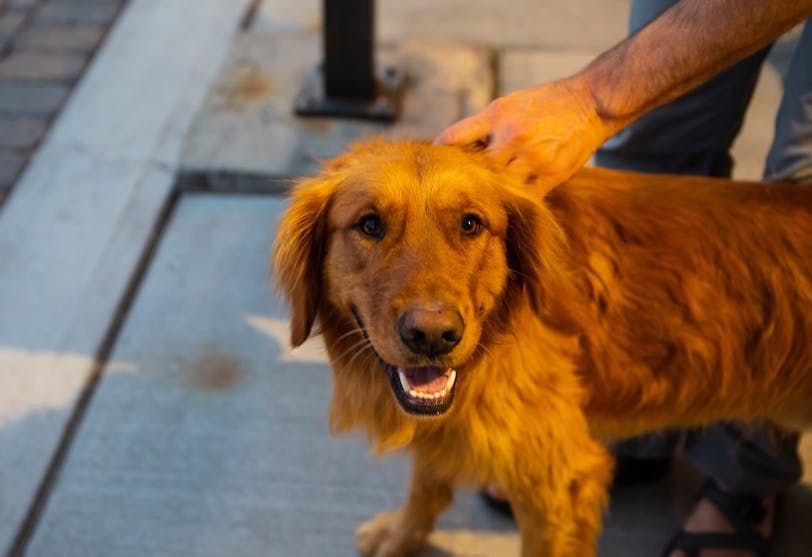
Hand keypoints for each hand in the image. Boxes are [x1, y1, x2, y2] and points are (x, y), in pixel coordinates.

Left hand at [435, 77, 610, 190]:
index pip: (455, 136)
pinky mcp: (552, 175)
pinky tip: (506, 203)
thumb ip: (482, 125)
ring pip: (499, 186)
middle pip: (475, 169)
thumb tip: (451, 147)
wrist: (591, 103)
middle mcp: (512, 136)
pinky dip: (513, 200)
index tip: (430, 166)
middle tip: (450, 193)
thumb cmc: (545, 103)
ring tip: (478, 201)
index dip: (439, 154)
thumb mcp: (508, 102)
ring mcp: (533, 158)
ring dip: (488, 194)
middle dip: (463, 179)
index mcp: (497, 115)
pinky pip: (524, 196)